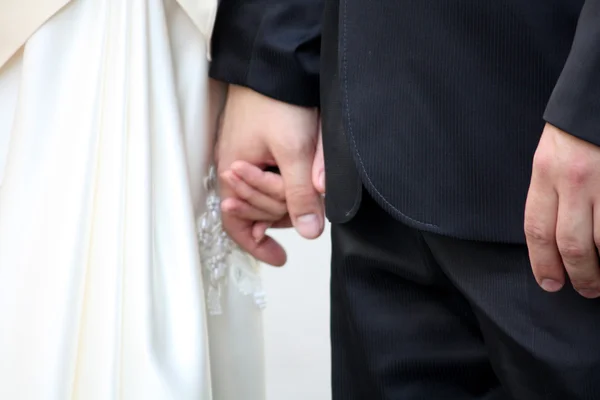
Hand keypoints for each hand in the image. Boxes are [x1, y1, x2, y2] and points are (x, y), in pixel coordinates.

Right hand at [217, 85, 323, 265]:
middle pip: (258, 211)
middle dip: (282, 209)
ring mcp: (247, 158)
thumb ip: (298, 194)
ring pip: (268, 195)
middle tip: (306, 196)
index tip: (279, 258)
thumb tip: (308, 231)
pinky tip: (297, 187)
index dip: (257, 245)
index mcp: (234, 172)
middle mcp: (235, 168)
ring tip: (307, 181)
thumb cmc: (277, 102)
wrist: (276, 64)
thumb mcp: (293, 153)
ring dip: (287, 195)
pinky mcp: (260, 148)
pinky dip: (284, 185)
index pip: (237, 223)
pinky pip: (271, 177)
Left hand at [525, 123, 599, 297]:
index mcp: (546, 171)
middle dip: (577, 274)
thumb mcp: (550, 153)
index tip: (549, 283)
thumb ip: (550, 190)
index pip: (537, 228)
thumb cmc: (576, 128)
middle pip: (571, 243)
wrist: (599, 97)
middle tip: (584, 290)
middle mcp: (574, 179)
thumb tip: (550, 234)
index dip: (541, 262)